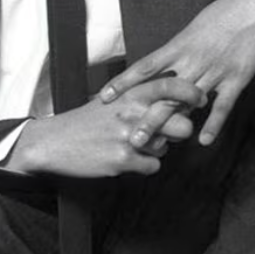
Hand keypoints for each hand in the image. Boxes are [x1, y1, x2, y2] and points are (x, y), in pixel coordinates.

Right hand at [5, 76, 206, 177]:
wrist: (53, 142)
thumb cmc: (86, 122)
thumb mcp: (113, 101)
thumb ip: (141, 99)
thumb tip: (175, 102)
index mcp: (131, 93)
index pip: (173, 87)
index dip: (193, 93)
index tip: (200, 99)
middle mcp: (133, 112)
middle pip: (182, 125)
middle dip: (178, 133)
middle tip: (166, 134)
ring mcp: (129, 136)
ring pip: (166, 149)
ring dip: (155, 150)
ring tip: (131, 145)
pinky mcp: (123, 159)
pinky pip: (152, 166)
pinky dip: (142, 166)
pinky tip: (124, 158)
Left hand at [100, 0, 254, 146]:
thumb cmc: (230, 8)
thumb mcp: (198, 25)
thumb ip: (183, 46)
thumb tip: (171, 59)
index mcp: (181, 44)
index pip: (145, 67)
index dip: (124, 83)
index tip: (104, 97)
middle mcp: (194, 59)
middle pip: (163, 93)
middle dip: (145, 116)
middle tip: (130, 137)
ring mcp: (216, 69)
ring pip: (188, 102)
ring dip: (171, 124)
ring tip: (155, 145)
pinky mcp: (238, 76)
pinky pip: (223, 104)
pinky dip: (214, 123)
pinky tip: (204, 140)